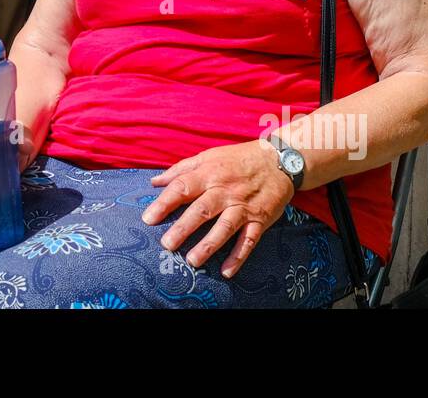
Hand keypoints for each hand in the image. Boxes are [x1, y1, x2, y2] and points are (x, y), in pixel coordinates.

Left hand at [143, 140, 293, 277]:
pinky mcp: (260, 219)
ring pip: (225, 227)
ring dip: (209, 245)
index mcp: (209, 173)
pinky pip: (249, 240)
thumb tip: (154, 182)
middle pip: (201, 210)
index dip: (164, 203)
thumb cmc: (238, 158)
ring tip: (192, 260)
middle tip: (166, 244)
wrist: (279, 159)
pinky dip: (239, 256)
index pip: (182, 188)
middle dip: (183, 228)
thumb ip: (181, 169)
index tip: (148, 219)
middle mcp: (225, 190)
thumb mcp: (208, 156)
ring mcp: (243, 206)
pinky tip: (227, 271)